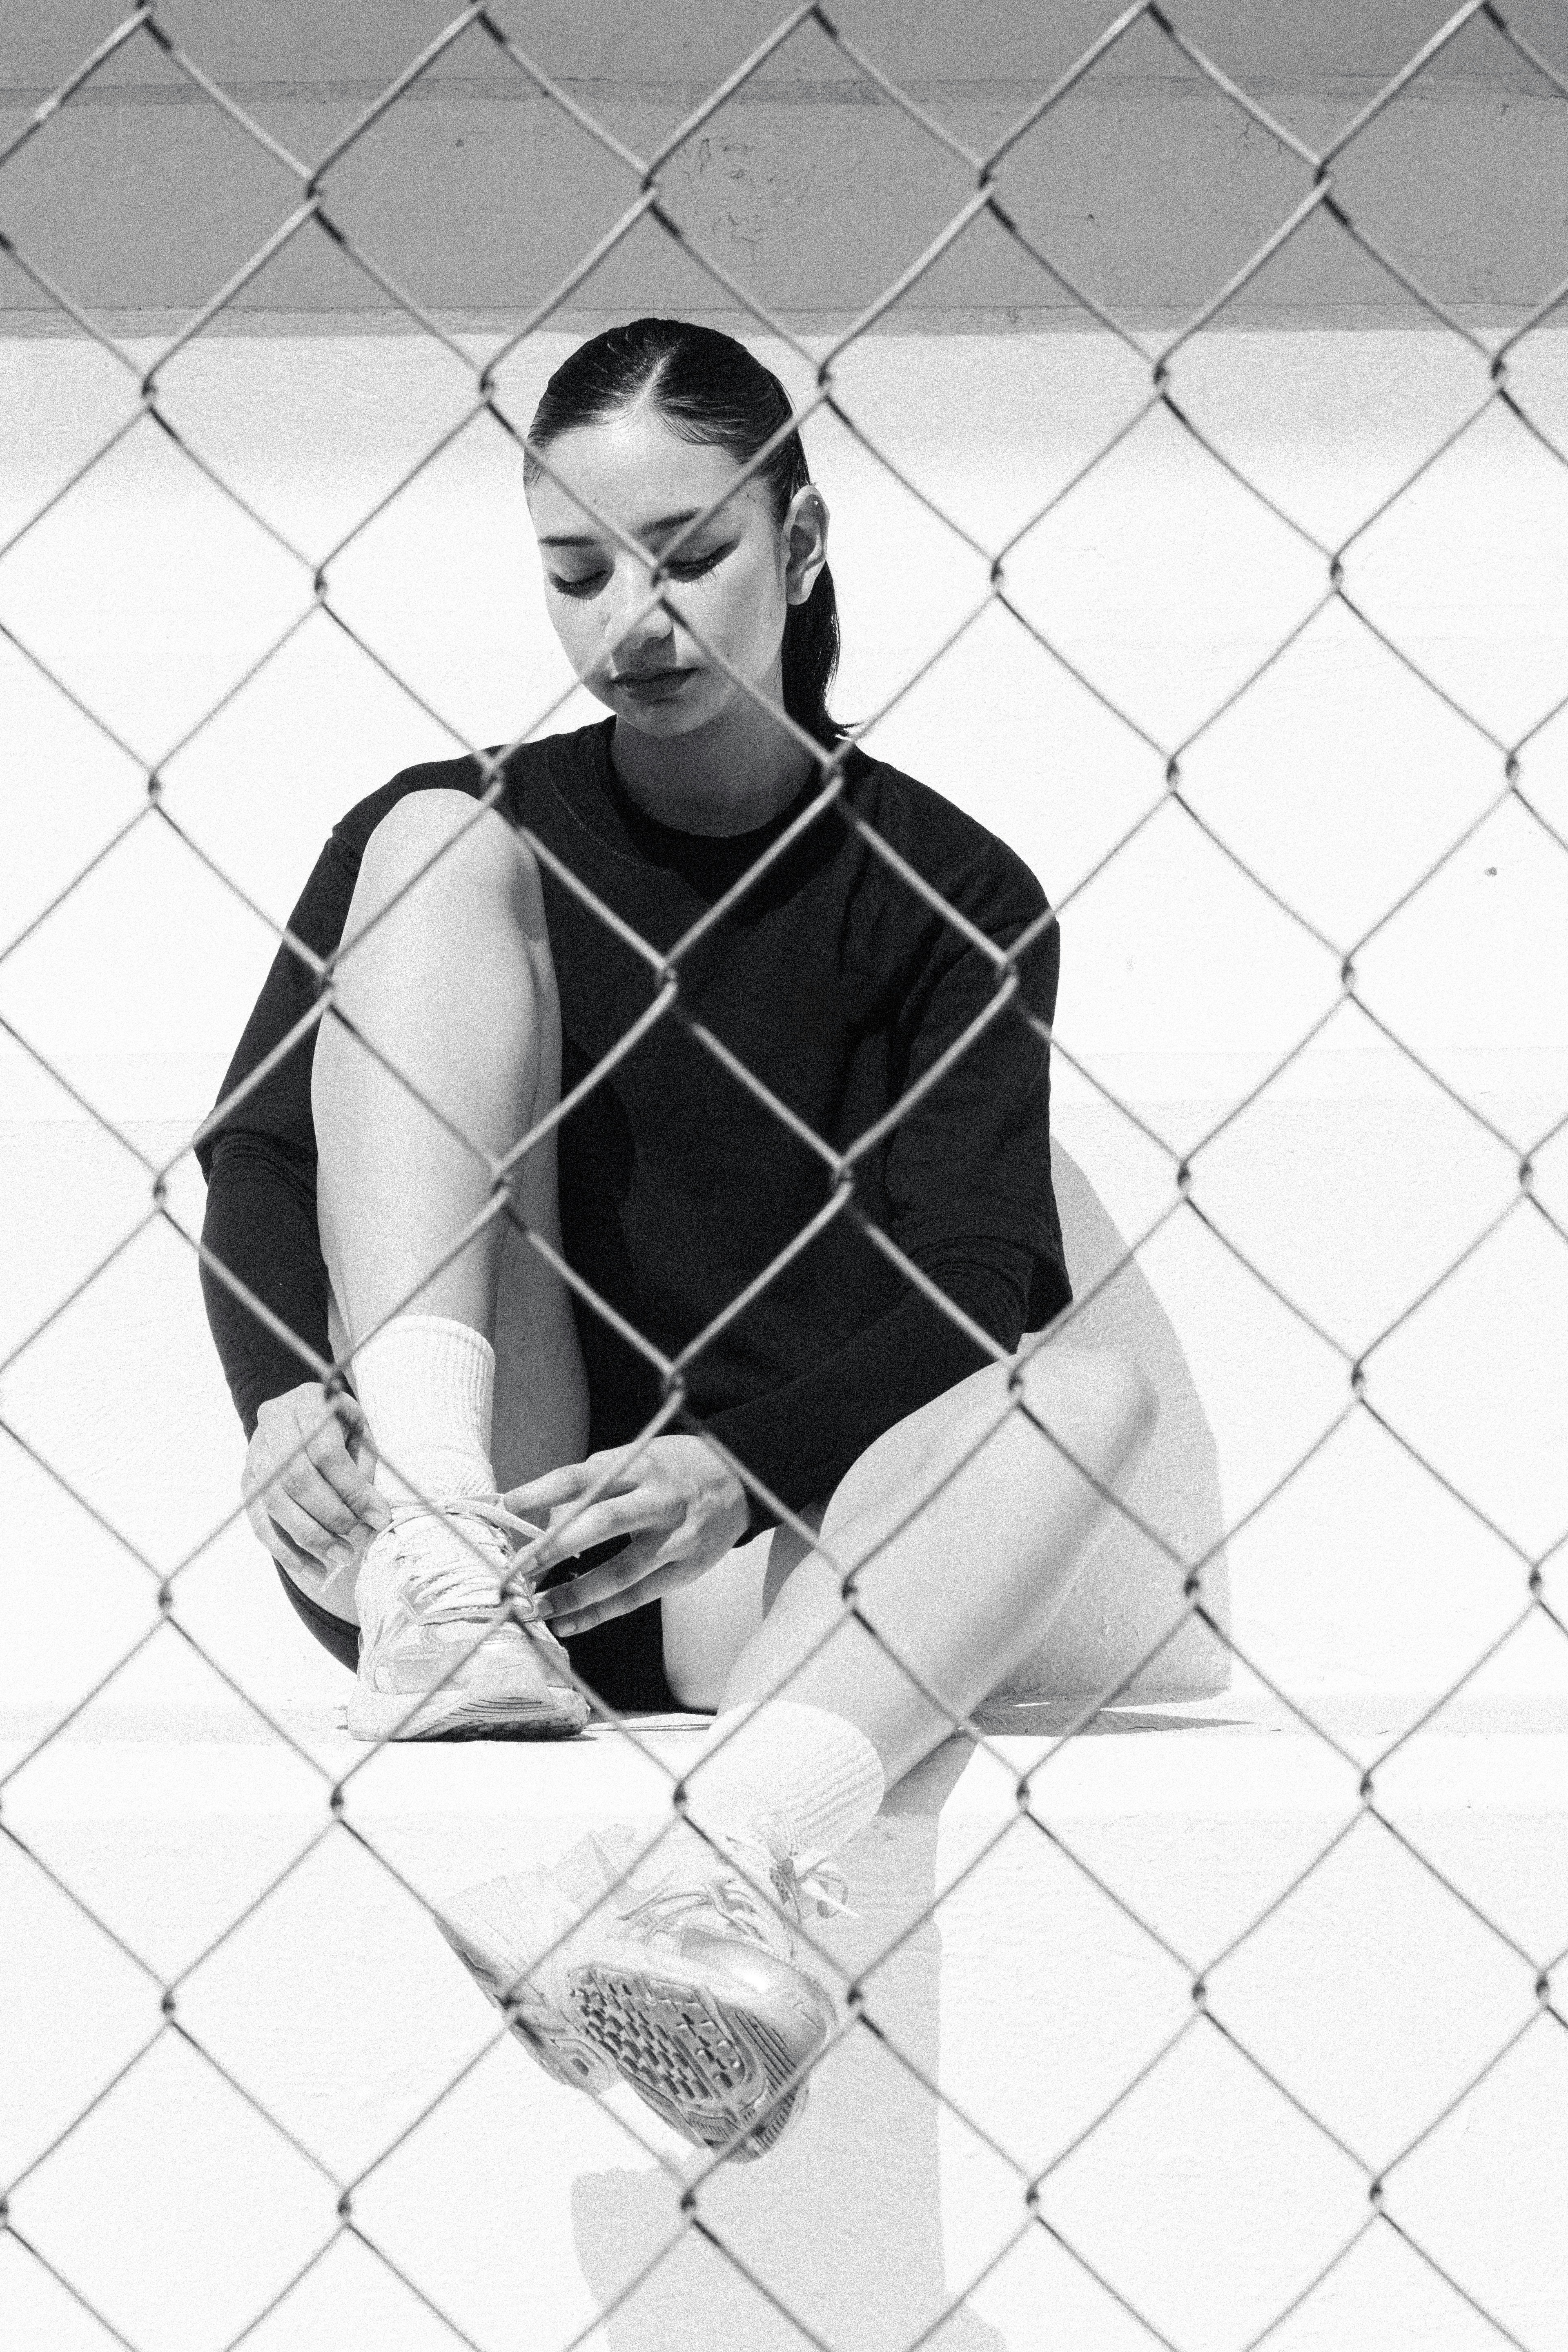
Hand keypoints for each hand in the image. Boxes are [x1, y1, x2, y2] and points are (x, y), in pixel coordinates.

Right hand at [243, 1382, 389, 1584]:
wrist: (303, 1415)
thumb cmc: (341, 1426)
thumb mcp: (359, 1433)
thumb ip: (364, 1469)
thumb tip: (374, 1517)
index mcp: (307, 1402)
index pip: (325, 1452)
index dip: (352, 1489)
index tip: (379, 1517)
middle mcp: (272, 1424)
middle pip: (297, 1479)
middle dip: (331, 1517)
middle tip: (358, 1544)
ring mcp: (254, 1455)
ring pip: (276, 1503)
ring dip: (310, 1538)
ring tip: (341, 1559)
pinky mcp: (247, 1483)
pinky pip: (260, 1523)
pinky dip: (286, 1550)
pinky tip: (311, 1569)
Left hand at [506, 1436, 748, 1638]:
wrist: (743, 1479)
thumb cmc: (676, 1467)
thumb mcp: (638, 1456)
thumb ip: (595, 1481)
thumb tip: (543, 1514)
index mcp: (640, 1466)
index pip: (582, 1477)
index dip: (542, 1491)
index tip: (506, 1506)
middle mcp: (658, 1501)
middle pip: (601, 1522)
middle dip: (554, 1547)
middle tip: (516, 1568)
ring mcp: (675, 1539)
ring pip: (620, 1572)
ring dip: (574, 1594)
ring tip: (536, 1608)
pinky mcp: (686, 1570)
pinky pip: (637, 1598)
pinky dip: (600, 1613)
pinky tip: (569, 1624)